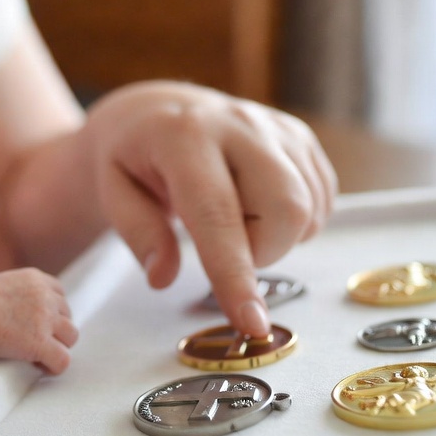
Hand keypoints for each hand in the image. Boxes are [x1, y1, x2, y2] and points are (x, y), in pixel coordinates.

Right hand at [0, 268, 77, 373]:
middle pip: (67, 316)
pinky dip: (54, 367)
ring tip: (39, 355)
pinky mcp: (40, 343)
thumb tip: (25, 317)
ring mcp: (45, 319)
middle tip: (36, 341)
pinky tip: (40, 367)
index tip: (38, 324)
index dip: (51, 312)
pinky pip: (63, 360)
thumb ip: (21, 296)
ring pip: (71, 337)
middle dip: (55, 330)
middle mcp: (46, 296)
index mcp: (36, 279)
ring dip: (58, 346)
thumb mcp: (2, 287)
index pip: (60, 295)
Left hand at [82, 81, 335, 336]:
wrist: (158, 110)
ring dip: (276, 235)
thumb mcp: (113, 191)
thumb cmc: (131, 157)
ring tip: (233, 216)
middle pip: (286, 208)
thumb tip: (162, 277)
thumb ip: (138, 233)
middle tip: (224, 245)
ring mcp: (275, 126)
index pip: (217, 214)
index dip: (235, 274)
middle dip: (264, 250)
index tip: (252, 325)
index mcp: (184, 137)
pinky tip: (255, 205)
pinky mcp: (299, 136)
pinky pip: (322, 198)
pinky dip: (296, 220)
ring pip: (309, 208)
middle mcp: (238, 123)